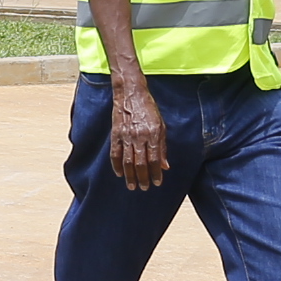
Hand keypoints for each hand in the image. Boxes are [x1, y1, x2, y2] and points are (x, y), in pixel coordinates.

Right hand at [108, 76, 168, 190]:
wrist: (131, 93)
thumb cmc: (148, 108)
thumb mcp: (161, 125)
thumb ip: (162, 146)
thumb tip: (165, 165)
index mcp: (153, 134)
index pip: (155, 159)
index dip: (156, 173)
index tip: (157, 183)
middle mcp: (139, 136)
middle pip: (140, 163)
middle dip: (143, 178)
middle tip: (144, 188)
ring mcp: (126, 135)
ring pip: (127, 161)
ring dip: (130, 176)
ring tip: (132, 186)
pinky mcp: (115, 133)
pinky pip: (115, 153)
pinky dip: (116, 165)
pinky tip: (119, 173)